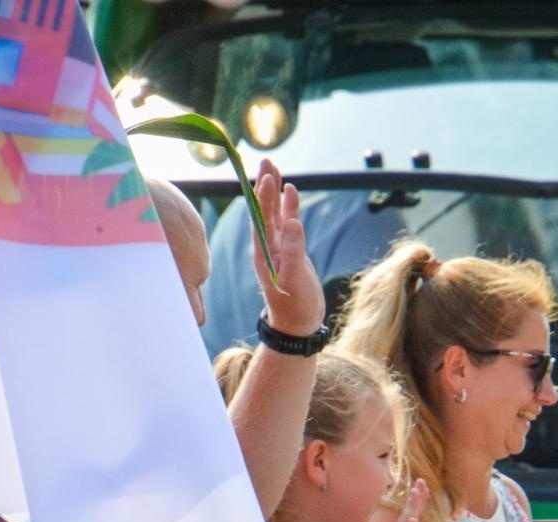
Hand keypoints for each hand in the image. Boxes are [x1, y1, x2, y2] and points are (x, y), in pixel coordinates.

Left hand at [251, 159, 324, 337]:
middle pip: (263, 209)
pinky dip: (288, 207)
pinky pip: (287, 223)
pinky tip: (291, 192)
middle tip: (266, 160)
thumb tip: (293, 222)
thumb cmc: (295, 306)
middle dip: (265, 185)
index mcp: (264, 252)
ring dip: (274, 191)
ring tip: (274, 168)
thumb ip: (294, 251)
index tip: (267, 176)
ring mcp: (278, 248)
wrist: (297, 325)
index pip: (261, 217)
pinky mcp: (290, 251)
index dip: (263, 196)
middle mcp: (267, 246)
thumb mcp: (295, 280)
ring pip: (274, 213)